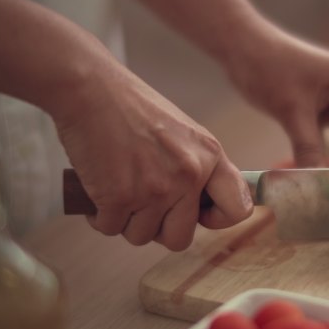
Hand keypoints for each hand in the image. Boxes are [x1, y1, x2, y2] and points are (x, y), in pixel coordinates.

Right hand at [52, 70, 252, 250]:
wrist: (90, 90)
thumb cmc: (132, 108)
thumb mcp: (184, 133)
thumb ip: (198, 167)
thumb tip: (198, 206)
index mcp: (210, 157)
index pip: (238, 208)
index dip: (217, 219)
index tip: (198, 215)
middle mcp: (189, 175)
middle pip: (180, 238)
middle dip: (158, 228)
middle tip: (143, 204)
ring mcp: (155, 189)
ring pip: (141, 236)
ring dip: (126, 220)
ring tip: (118, 187)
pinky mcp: (119, 197)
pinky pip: (110, 228)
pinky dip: (99, 215)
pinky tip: (99, 189)